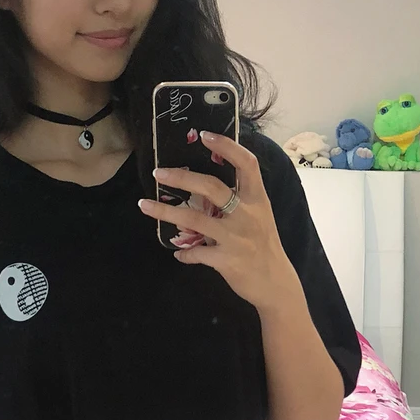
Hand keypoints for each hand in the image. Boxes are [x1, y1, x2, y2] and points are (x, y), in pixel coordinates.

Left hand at [138, 130, 298, 310]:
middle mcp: (247, 214)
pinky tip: (178, 253)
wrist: (275, 283)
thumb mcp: (260, 216)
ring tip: (144, 205)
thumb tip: (206, 184)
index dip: (227, 147)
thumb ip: (240, 199)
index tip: (206, 136)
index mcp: (257, 199)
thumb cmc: (264, 245)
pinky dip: (184, 253)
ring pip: (194, 219)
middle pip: (211, 187)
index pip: (247, 164)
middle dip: (181, 178)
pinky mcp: (226, 260)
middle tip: (159, 172)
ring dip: (165, 212)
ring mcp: (236, 238)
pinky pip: (197, 253)